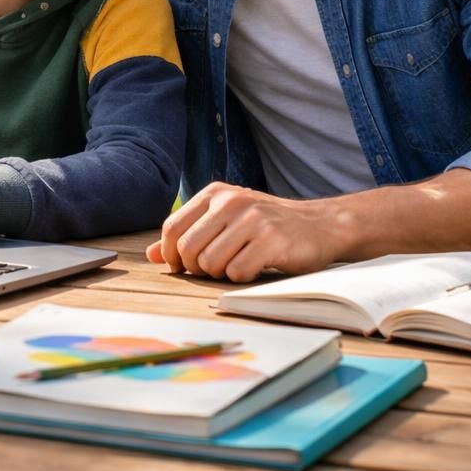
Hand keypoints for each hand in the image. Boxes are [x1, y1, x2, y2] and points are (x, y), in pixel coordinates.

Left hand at [146, 182, 343, 281]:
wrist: (319, 225)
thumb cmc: (266, 225)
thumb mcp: (225, 221)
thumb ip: (188, 235)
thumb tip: (151, 256)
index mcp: (214, 193)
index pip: (171, 227)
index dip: (170, 254)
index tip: (182, 267)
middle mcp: (231, 202)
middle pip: (187, 248)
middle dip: (195, 268)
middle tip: (212, 269)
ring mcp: (252, 220)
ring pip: (210, 263)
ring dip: (220, 273)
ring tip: (237, 264)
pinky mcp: (271, 240)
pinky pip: (237, 272)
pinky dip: (241, 277)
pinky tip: (255, 267)